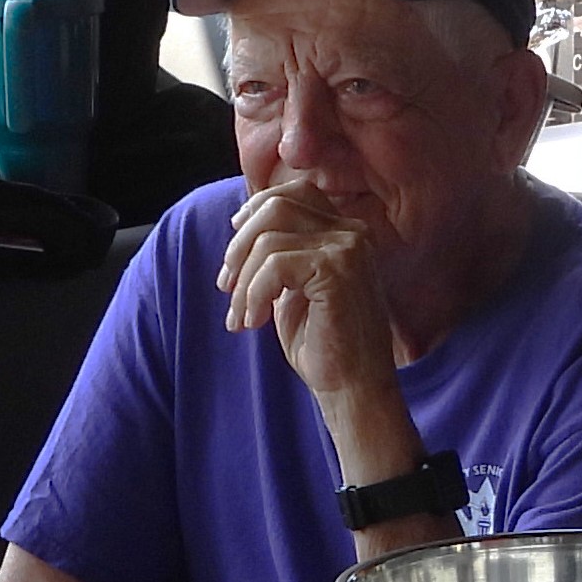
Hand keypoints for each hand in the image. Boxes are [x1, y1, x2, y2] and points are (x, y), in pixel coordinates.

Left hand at [219, 174, 400, 403]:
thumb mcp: (294, 288)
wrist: (353, 388)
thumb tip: (240, 226)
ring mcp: (349, 249)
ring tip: (241, 315)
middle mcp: (353, 234)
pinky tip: (255, 323)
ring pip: (269, 239)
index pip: (295, 193)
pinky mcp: (337, 270)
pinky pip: (274, 265)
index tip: (234, 256)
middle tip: (227, 287)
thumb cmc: (323, 344)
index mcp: (347, 233)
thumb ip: (279, 254)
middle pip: (276, 207)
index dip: (255, 213)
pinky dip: (253, 295)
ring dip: (242, 281)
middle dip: (239, 247)